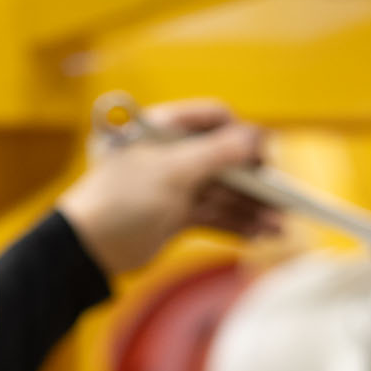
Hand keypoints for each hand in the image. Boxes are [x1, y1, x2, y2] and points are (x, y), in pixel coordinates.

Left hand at [56, 99, 284, 275]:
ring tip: (280, 226)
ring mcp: (173, 186)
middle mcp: (170, 153)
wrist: (86, 250)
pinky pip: (214, 215)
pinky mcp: (175, 215)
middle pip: (224, 160)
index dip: (242, 136)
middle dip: (255, 182)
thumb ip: (218, 153)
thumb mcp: (173, 172)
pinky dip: (236, 224)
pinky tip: (261, 235)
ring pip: (223, 192)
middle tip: (285, 198)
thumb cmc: (120, 201)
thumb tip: (259, 137)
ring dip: (251, 209)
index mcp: (161, 127)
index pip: (212, 119)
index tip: (267, 155)